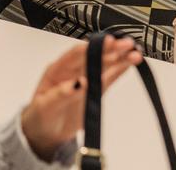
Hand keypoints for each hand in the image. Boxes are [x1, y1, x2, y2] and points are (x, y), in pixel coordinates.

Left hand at [20, 36, 142, 160]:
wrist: (46, 133)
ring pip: (103, 65)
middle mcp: (72, 71)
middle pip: (93, 56)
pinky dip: (120, 70)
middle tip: (127, 44)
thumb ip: (62, 94)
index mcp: (57, 70)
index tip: (105, 42)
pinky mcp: (94, 91)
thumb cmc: (40, 116)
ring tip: (135, 53)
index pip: (75, 54)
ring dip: (119, 58)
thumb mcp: (46, 106)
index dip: (91, 47)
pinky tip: (131, 62)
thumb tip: (78, 83)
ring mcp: (85, 80)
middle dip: (110, 49)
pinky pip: (109, 78)